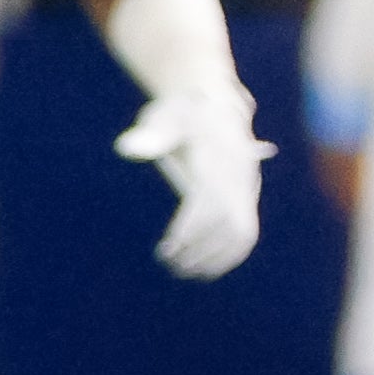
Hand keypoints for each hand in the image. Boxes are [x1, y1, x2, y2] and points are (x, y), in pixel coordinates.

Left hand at [113, 87, 270, 279]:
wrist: (214, 104)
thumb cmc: (182, 113)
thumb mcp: (165, 117)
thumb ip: (151, 134)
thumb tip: (127, 148)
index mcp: (220, 160)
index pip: (210, 205)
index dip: (190, 231)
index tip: (167, 249)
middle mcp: (239, 178)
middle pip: (229, 224)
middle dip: (202, 250)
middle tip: (171, 264)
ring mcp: (247, 188)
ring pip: (243, 233)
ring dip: (216, 257)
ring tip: (185, 270)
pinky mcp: (247, 198)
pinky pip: (247, 233)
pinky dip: (229, 255)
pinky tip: (205, 267)